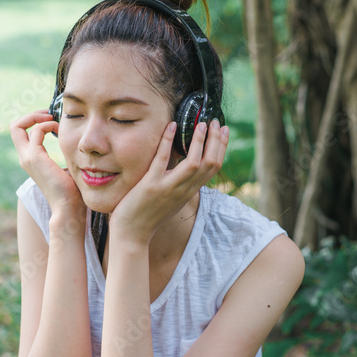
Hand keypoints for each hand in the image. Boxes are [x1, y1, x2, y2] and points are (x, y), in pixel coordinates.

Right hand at [10, 109, 86, 216]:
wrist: (68, 206)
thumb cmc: (72, 190)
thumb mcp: (66, 166)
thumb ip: (65, 153)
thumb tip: (76, 142)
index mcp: (30, 159)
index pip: (21, 132)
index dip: (34, 121)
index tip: (52, 120)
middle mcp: (24, 157)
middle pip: (14, 127)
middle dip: (31, 115)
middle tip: (49, 114)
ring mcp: (27, 157)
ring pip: (18, 126)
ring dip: (38, 117)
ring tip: (54, 120)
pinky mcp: (34, 157)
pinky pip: (36, 131)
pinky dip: (47, 125)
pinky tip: (59, 130)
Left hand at [109, 119, 228, 245]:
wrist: (132, 235)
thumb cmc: (148, 215)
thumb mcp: (171, 199)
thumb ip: (180, 182)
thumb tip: (186, 162)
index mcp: (189, 192)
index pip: (214, 168)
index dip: (221, 147)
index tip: (224, 130)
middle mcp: (184, 190)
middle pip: (210, 163)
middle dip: (216, 141)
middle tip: (216, 122)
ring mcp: (168, 188)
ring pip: (194, 163)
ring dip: (200, 141)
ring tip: (201, 123)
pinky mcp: (151, 186)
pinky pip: (162, 160)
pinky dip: (167, 141)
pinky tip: (171, 126)